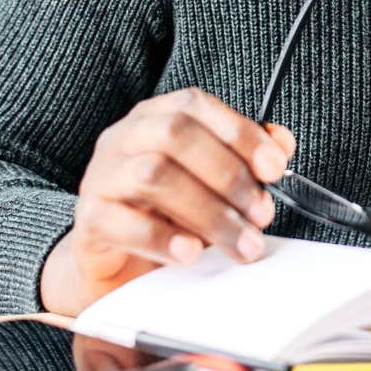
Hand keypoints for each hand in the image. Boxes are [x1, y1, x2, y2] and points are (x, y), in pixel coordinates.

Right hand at [39, 87, 295, 316]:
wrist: (114, 263)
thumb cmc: (166, 214)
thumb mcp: (210, 184)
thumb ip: (244, 159)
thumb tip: (282, 143)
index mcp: (153, 118)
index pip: (194, 106)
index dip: (240, 133)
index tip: (275, 168)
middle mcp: (123, 138)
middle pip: (175, 135)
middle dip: (228, 174)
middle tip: (262, 214)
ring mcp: (101, 177)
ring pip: (153, 176)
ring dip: (208, 212)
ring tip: (241, 244)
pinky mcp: (89, 220)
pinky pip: (122, 222)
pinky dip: (163, 239)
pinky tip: (192, 254)